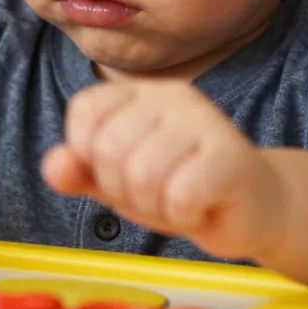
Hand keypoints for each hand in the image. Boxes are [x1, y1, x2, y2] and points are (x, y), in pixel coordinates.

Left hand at [42, 80, 280, 259]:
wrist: (253, 209)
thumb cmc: (179, 187)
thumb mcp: (118, 181)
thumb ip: (80, 171)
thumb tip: (53, 167)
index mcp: (139, 92)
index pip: (85, 112)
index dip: (89, 156)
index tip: (120, 170)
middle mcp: (172, 95)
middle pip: (109, 149)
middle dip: (123, 189)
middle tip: (156, 191)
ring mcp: (204, 120)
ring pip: (142, 174)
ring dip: (154, 206)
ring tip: (178, 198)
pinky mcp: (230, 155)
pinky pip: (180, 196)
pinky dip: (183, 216)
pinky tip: (201, 207)